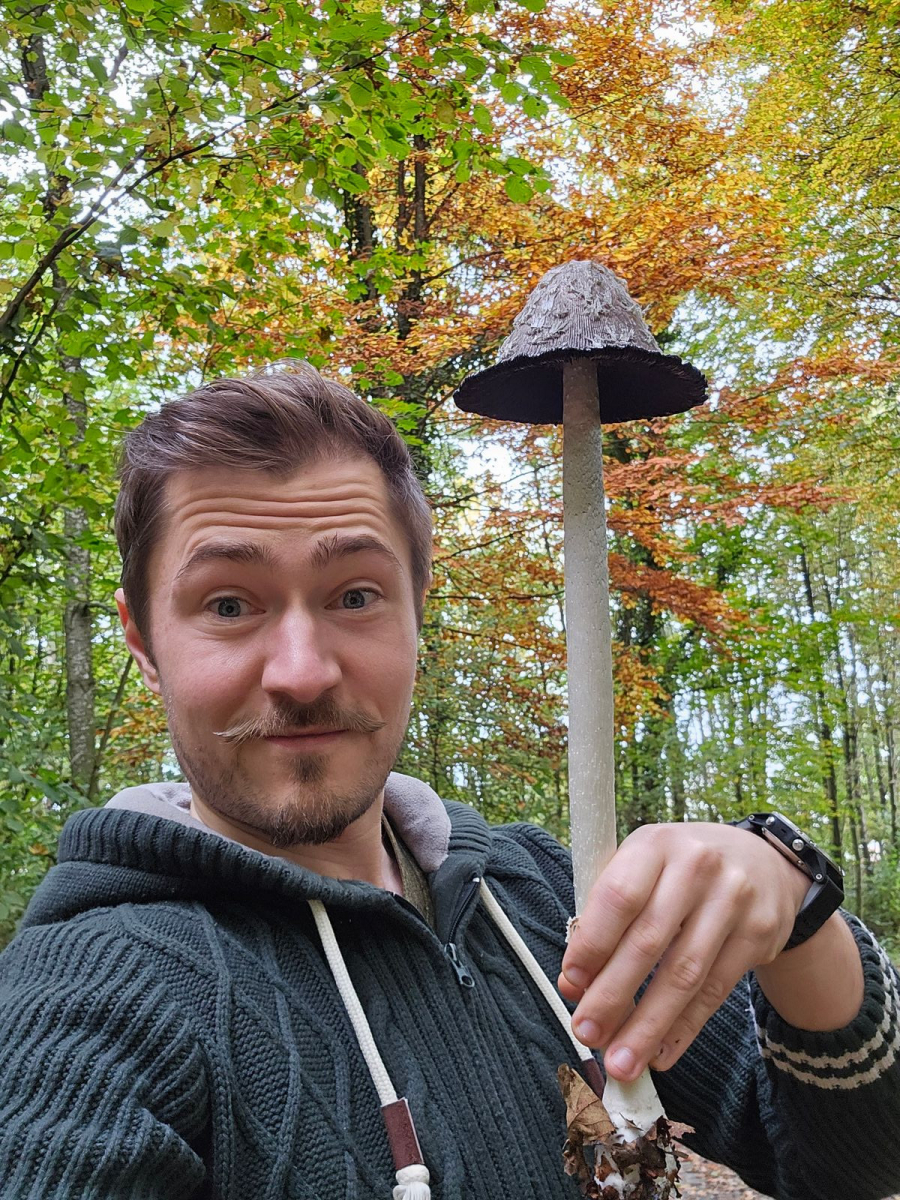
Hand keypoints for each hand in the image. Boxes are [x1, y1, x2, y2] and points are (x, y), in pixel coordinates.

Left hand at [558, 822, 810, 1081]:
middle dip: (613, 996)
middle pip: (648, 941)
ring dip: (647, 1026)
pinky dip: (684, 1029)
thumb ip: (605, 919)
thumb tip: (574, 984)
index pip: (618, 897)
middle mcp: (696, 866)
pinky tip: (660, 1053)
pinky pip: (715, 991)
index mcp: (654, 844)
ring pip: (684, 975)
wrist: (761, 863)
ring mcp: (733, 899)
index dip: (592, 945)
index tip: (570, 985)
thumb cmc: (680, 871)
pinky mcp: (759, 933)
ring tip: (621, 1061)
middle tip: (586, 1034)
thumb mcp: (642, 871)